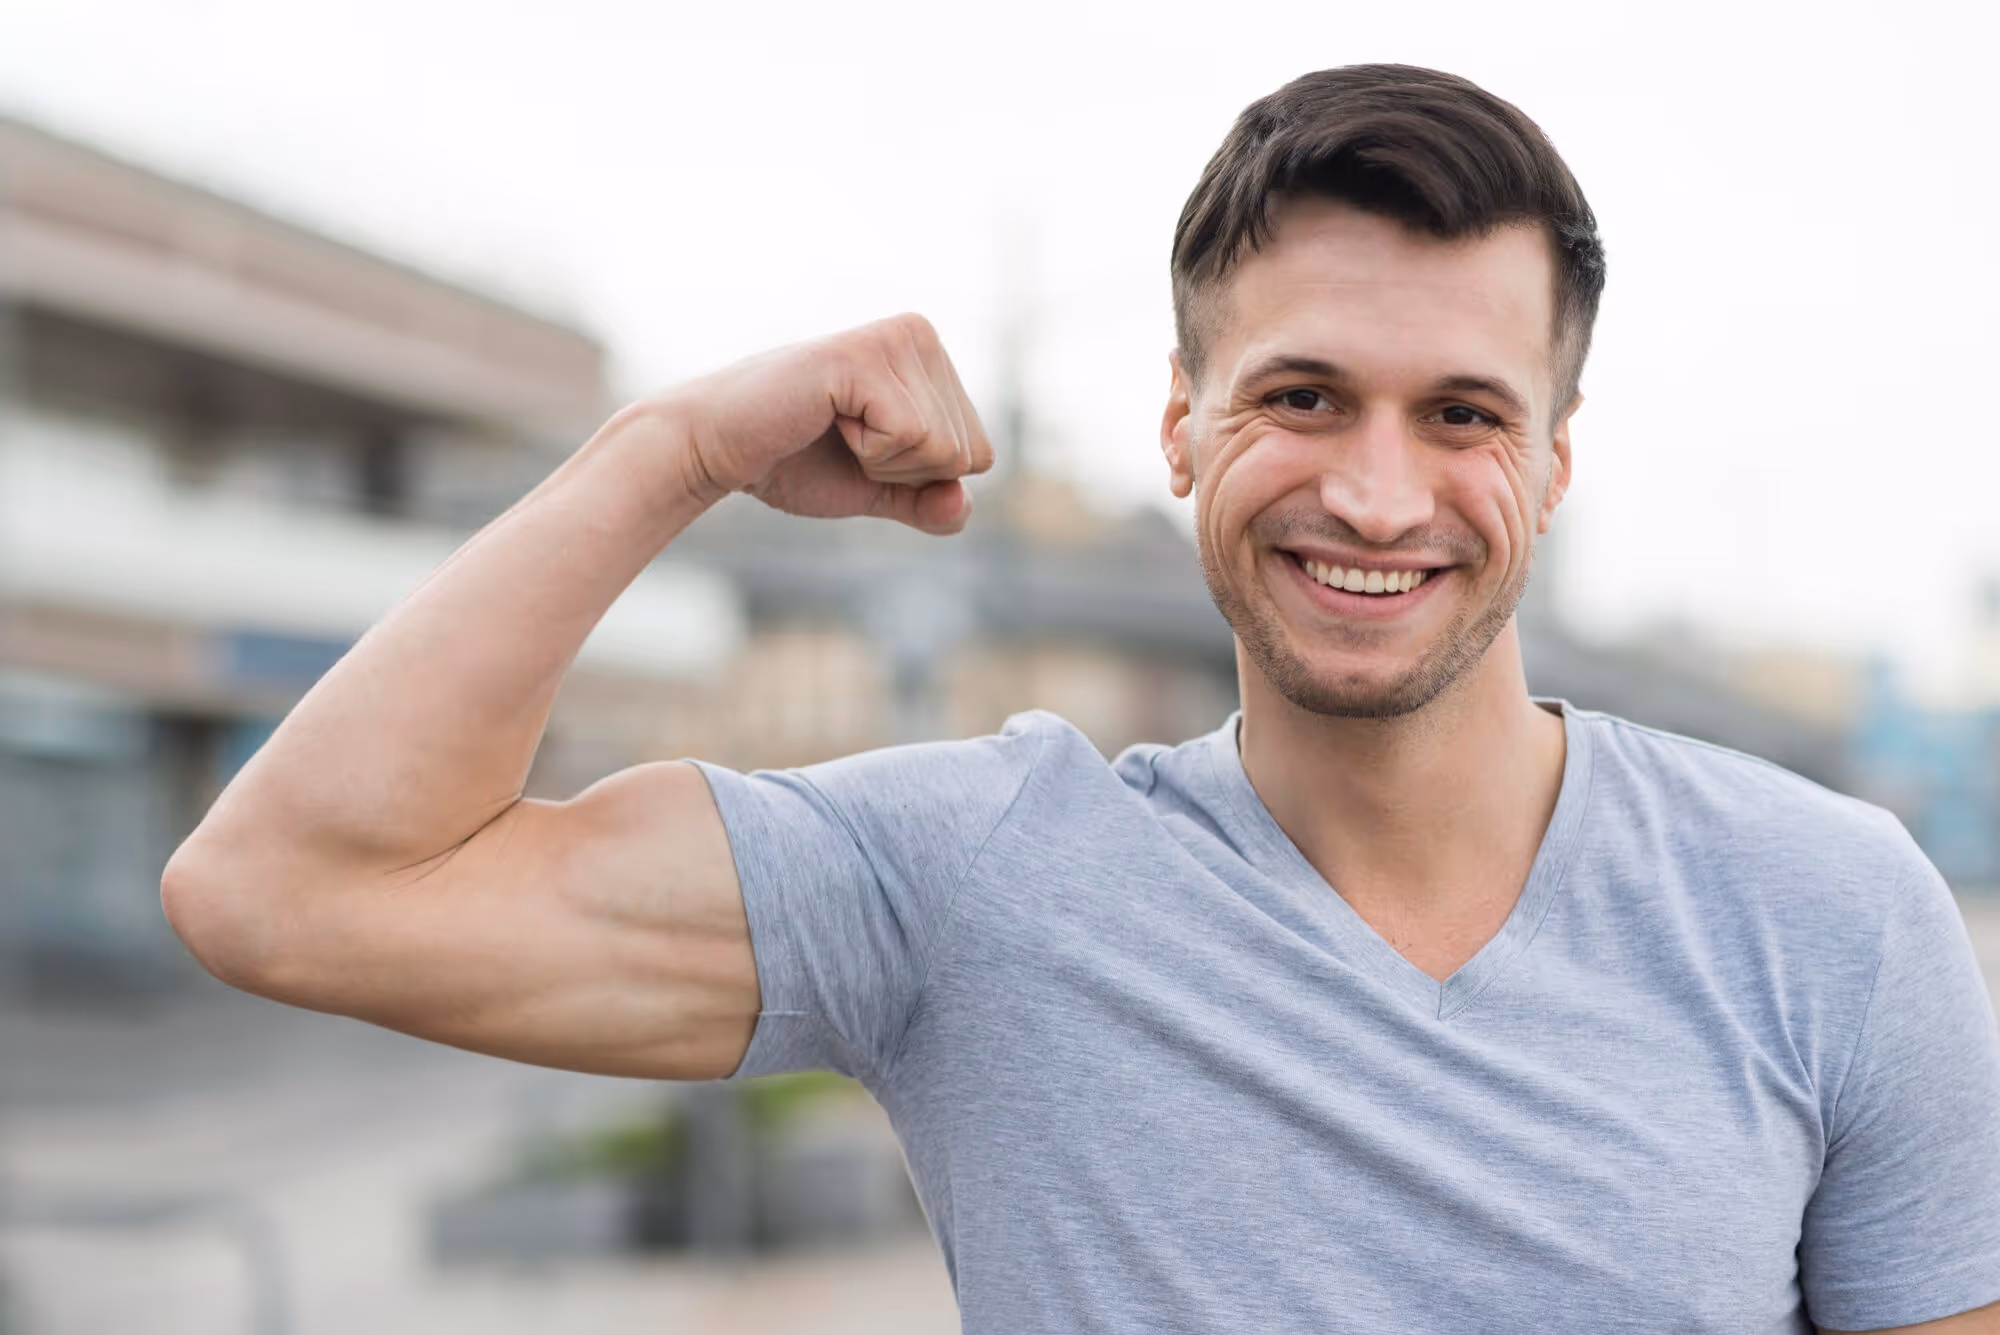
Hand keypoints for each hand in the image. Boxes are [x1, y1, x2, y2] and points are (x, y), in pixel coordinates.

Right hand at [666, 313, 994, 534]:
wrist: (717, 451)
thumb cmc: (793, 462)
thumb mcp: (880, 489)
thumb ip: (930, 504)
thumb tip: (962, 505)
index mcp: (931, 357)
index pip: (980, 454)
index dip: (920, 477)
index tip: (863, 447)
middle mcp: (920, 334)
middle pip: (968, 452)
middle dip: (904, 471)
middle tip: (843, 439)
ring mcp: (894, 339)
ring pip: (944, 448)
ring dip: (883, 461)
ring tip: (833, 426)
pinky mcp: (864, 356)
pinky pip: (911, 437)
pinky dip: (867, 451)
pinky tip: (826, 419)